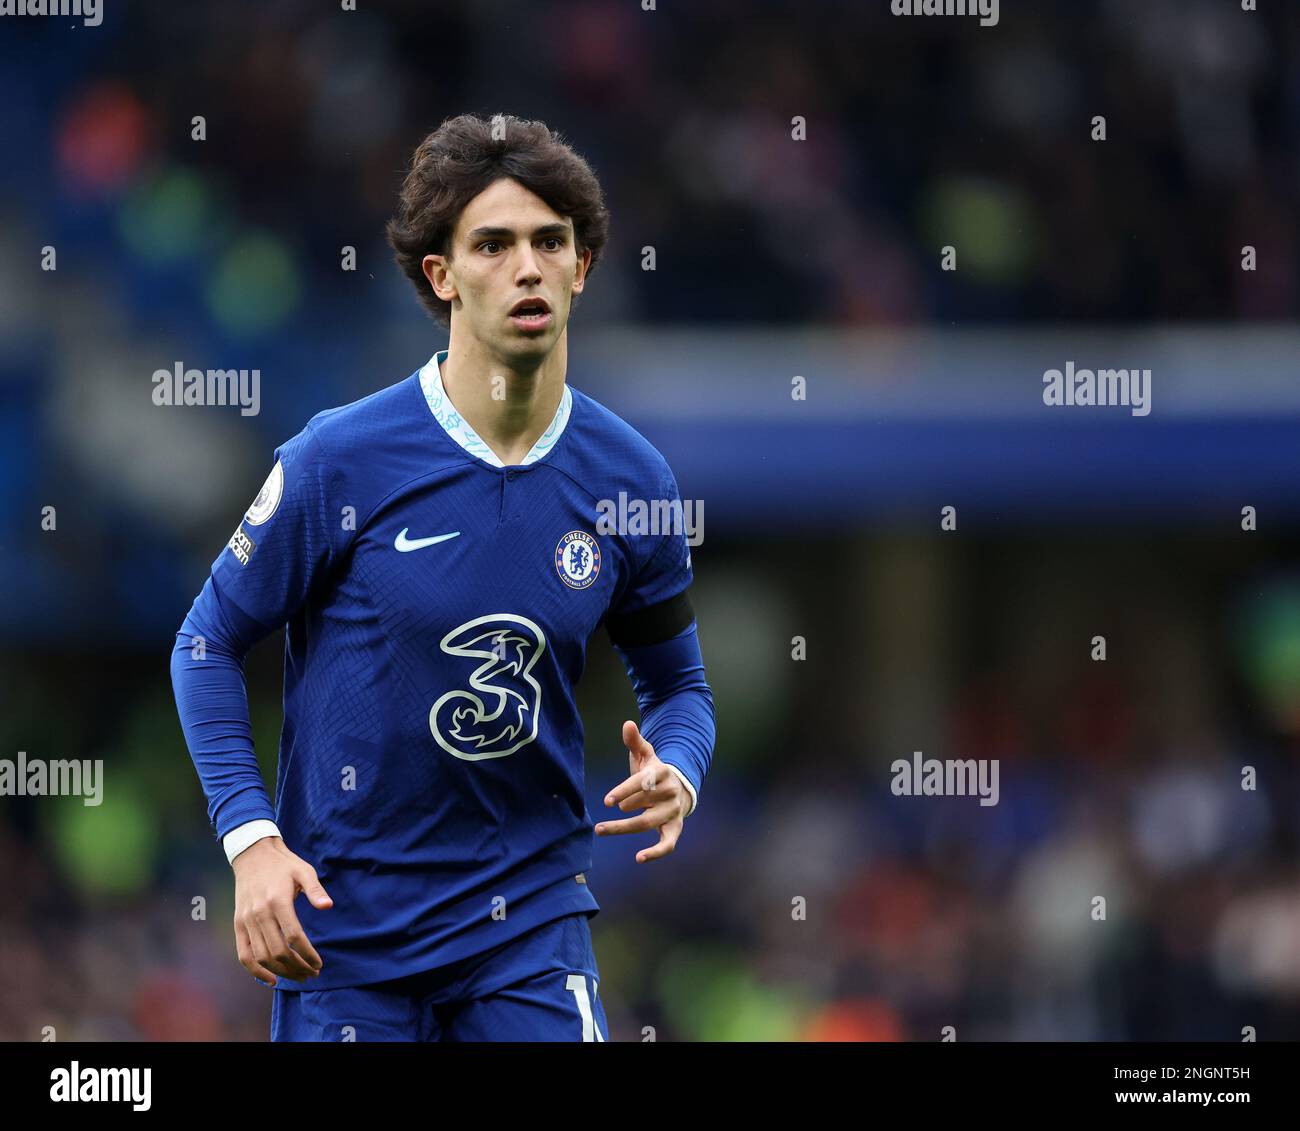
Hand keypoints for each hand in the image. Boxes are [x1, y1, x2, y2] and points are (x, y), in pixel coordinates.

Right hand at [231, 837, 332, 985]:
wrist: (253, 855)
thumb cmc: (283, 864)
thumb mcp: (304, 871)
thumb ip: (315, 889)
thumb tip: (328, 906)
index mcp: (277, 901)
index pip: (294, 936)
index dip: (307, 954)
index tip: (319, 964)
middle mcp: (259, 914)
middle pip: (278, 951)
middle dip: (297, 967)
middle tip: (311, 974)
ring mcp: (246, 921)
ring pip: (262, 957)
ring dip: (281, 972)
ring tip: (298, 977)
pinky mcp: (238, 925)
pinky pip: (243, 955)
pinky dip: (255, 971)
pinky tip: (271, 979)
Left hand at [596, 720, 689, 862]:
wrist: (680, 789)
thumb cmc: (655, 773)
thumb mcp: (647, 756)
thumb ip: (635, 742)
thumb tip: (627, 723)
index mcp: (663, 773)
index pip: (643, 782)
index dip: (625, 790)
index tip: (608, 801)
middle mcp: (670, 793)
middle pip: (643, 803)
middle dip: (625, 806)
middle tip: (610, 810)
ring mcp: (673, 812)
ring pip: (647, 823)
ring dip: (623, 828)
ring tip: (601, 828)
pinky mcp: (674, 829)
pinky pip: (668, 844)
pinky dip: (655, 852)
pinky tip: (639, 858)